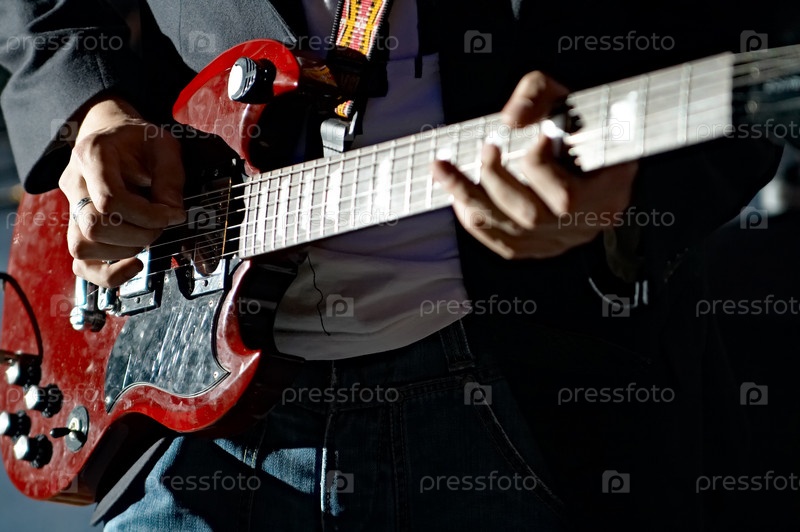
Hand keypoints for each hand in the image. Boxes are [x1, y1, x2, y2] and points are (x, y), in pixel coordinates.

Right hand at [58, 96, 185, 286]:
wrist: (112, 134)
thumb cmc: (139, 141)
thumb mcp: (164, 146)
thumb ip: (171, 178)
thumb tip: (173, 214)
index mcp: (92, 155)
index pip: (110, 200)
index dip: (147, 215)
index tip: (173, 214)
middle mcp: (74, 182)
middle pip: (95, 226)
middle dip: (138, 235)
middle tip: (161, 226)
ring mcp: (71, 207)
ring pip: (84, 246)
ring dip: (124, 251)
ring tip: (147, 236)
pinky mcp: (77, 227)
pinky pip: (81, 263)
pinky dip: (107, 273)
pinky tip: (134, 265)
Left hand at [432, 72, 637, 258]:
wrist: (594, 148)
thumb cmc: (579, 122)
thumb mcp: (565, 96)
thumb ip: (538, 95)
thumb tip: (511, 119)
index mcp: (608, 189)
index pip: (567, 195)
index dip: (537, 167)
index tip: (524, 136)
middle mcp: (588, 222)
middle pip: (533, 216)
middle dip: (496, 180)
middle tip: (485, 149)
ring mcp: (565, 239)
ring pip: (513, 233)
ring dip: (471, 199)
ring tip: (445, 170)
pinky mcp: (543, 247)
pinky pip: (505, 245)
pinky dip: (476, 220)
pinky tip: (458, 195)